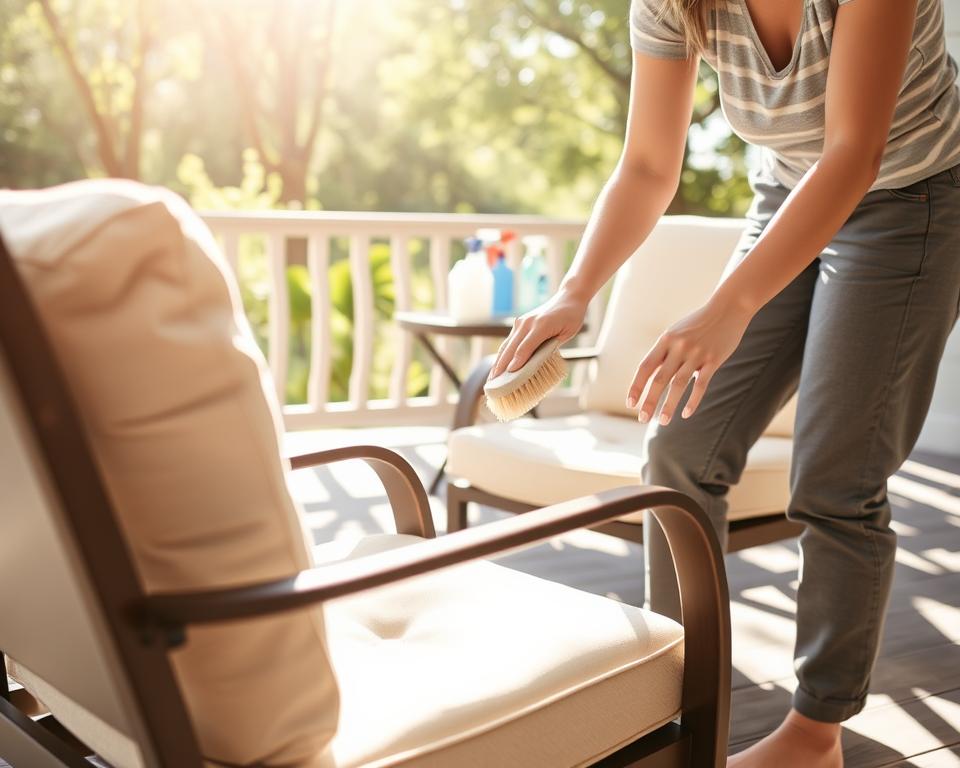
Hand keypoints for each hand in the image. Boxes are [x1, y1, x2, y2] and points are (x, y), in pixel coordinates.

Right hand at [491, 288, 588, 377]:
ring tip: (491, 378)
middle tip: (493, 382)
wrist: (568, 297)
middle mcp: (528, 323)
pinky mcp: (519, 323)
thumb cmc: (571, 318)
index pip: (525, 347)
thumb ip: (551, 346)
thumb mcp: (567, 333)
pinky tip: (498, 366)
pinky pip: (509, 341)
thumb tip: (535, 364)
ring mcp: (521, 322)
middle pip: (511, 347)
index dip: (517, 361)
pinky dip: (503, 355)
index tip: (509, 374)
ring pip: (507, 345)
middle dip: (501, 366)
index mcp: (541, 325)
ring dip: (498, 362)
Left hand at [627, 296, 752, 424]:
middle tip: (642, 418)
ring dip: (669, 405)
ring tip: (662, 422)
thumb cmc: (698, 323)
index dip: (636, 386)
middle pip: (659, 379)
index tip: (630, 403)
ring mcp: (696, 354)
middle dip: (649, 401)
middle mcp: (679, 347)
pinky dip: (692, 401)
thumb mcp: (676, 332)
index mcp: (665, 340)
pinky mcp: (713, 360)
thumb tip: (651, 375)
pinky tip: (685, 414)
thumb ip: (664, 352)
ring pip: (678, 385)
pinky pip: (701, 385)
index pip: (645, 367)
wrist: (728, 308)